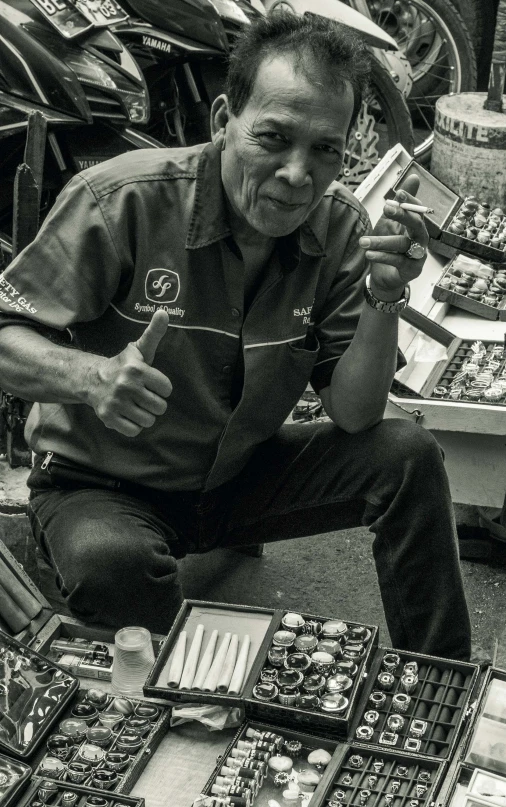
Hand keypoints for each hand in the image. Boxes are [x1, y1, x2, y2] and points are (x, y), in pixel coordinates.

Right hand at [87, 309, 172, 436]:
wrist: (92, 380)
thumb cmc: (124, 365)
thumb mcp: (140, 349)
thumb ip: (154, 333)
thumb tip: (164, 312)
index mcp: (136, 369)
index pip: (167, 389)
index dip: (161, 387)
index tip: (151, 383)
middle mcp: (125, 386)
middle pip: (160, 407)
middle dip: (154, 402)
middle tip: (143, 395)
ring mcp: (116, 403)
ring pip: (149, 420)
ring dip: (145, 415)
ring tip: (136, 405)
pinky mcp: (109, 418)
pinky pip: (134, 430)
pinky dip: (133, 425)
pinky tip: (128, 414)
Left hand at [358, 174, 429, 300]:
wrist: (386, 278)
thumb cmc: (389, 249)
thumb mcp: (390, 223)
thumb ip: (398, 205)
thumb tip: (414, 177)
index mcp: (416, 226)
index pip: (418, 210)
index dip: (410, 201)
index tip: (397, 193)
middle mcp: (421, 239)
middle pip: (416, 225)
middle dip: (402, 215)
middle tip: (386, 208)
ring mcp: (418, 255)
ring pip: (402, 244)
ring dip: (381, 241)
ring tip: (363, 241)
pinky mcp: (412, 270)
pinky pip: (397, 261)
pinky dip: (382, 256)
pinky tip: (368, 254)